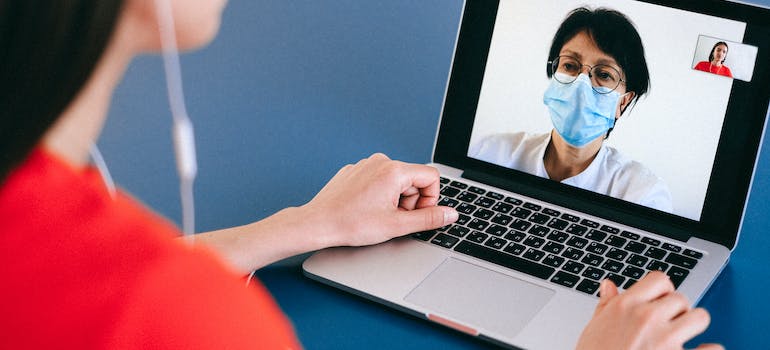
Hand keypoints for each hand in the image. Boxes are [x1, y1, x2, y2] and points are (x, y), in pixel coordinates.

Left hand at [303, 153, 457, 247]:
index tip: (415, 214)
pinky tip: (365, 208)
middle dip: (410, 201)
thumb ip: (429, 219)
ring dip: (395, 199)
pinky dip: (378, 194)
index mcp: (394, 170)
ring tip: (377, 214)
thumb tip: (450, 214)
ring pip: (396, 180)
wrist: (318, 223)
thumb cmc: (351, 224)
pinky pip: (378, 179)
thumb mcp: (397, 225)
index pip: (431, 177)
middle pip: (413, 179)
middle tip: (393, 218)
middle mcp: (381, 161)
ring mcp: (366, 164)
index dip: (429, 199)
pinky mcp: (355, 170)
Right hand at [576, 271, 721, 349]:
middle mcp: (647, 319)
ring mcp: (666, 341)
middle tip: (667, 324)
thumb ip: (605, 306)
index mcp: (625, 307)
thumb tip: (609, 286)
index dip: (662, 290)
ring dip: (693, 326)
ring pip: (700, 317)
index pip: (659, 280)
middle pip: (681, 298)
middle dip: (676, 310)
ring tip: (683, 336)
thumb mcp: (593, 330)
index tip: (659, 300)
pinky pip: (712, 348)